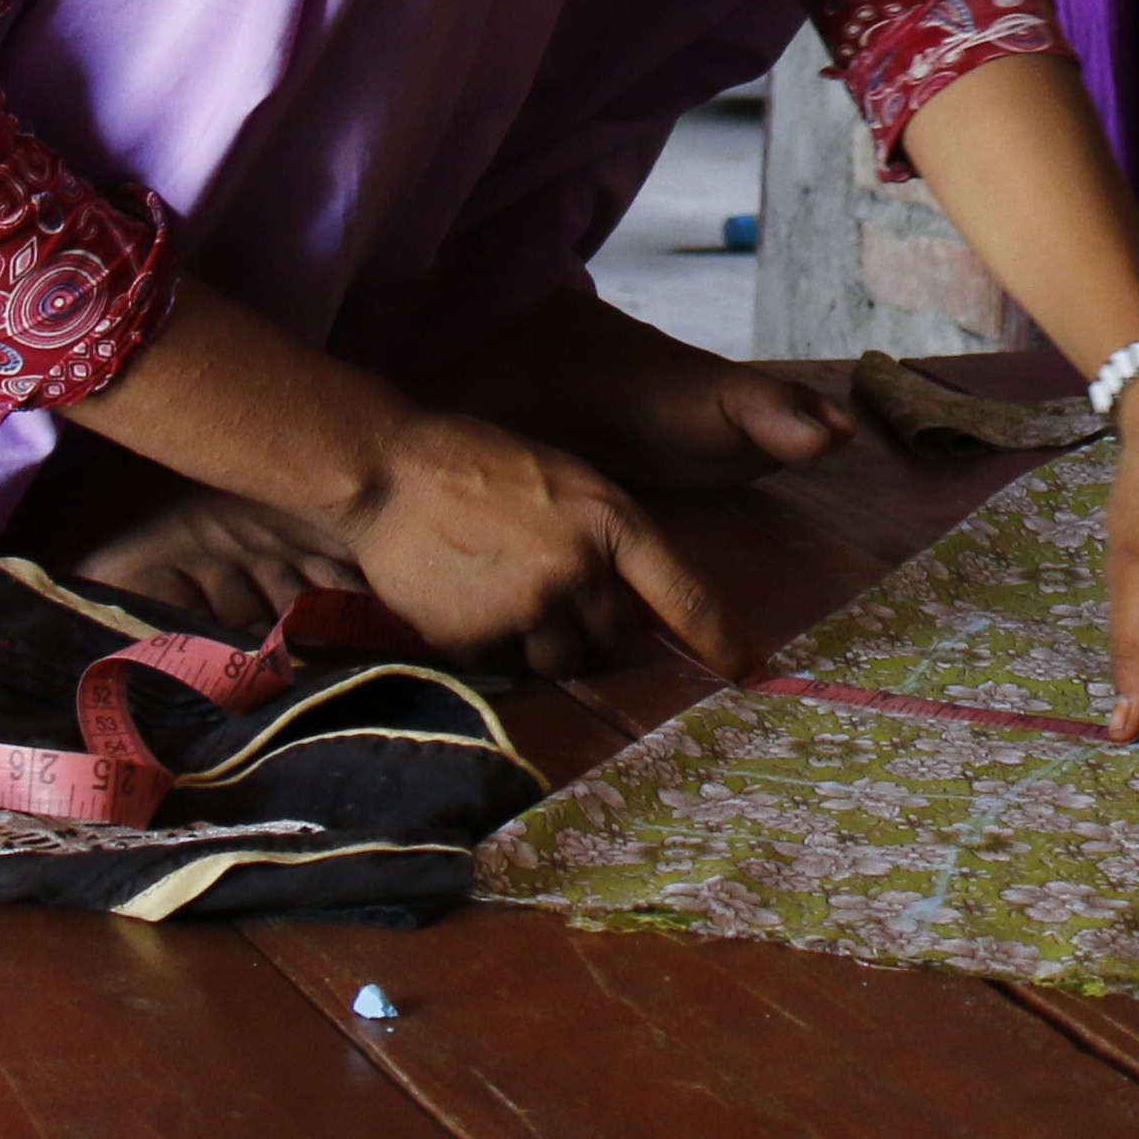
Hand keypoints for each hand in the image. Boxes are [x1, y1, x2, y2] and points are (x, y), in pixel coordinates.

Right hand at [340, 407, 734, 680]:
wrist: (390, 472)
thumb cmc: (479, 468)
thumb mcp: (567, 483)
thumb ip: (604, 538)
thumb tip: (630, 603)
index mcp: (612, 519)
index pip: (682, 593)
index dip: (718, 637)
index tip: (748, 670)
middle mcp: (581, 567)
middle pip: (612, 635)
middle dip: (588, 623)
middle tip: (543, 584)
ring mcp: (530, 605)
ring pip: (561, 660)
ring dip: (541, 641)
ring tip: (500, 589)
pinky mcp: (479, 637)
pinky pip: (503, 664)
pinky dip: (487, 642)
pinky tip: (463, 596)